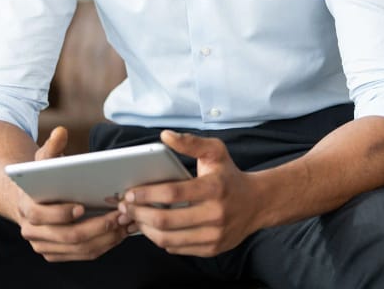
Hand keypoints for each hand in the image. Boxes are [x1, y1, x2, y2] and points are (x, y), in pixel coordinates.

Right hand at [14, 127, 129, 261]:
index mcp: (26, 208)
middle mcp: (32, 232)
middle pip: (67, 236)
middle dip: (97, 227)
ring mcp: (45, 247)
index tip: (82, 206)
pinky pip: (85, 255)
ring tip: (126, 223)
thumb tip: (61, 131)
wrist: (30, 201)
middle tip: (119, 215)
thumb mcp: (43, 160)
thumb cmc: (41, 178)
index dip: (61, 213)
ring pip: (80, 249)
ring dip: (106, 238)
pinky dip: (105, 245)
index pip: (40, 215)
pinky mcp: (57, 254)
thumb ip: (51, 146)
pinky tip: (121, 233)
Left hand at [116, 130, 264, 256]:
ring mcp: (215, 235)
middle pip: (166, 220)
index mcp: (214, 188)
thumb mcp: (216, 152)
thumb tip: (165, 136)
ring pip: (169, 239)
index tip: (130, 193)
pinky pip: (178, 248)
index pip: (173, 193)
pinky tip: (153, 229)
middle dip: (139, 214)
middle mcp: (215, 214)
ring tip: (135, 218)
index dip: (147, 194)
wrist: (258, 203)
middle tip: (125, 207)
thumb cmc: (230, 176)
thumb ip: (190, 142)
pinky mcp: (213, 249)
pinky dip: (161, 239)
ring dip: (146, 230)